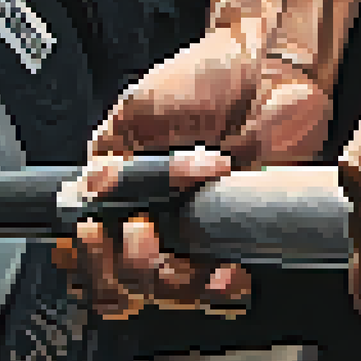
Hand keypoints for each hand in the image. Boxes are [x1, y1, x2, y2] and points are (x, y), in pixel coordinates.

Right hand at [53, 28, 330, 319]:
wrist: (270, 71)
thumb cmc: (204, 77)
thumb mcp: (140, 108)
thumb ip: (113, 156)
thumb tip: (92, 193)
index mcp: (117, 185)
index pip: (90, 241)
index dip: (90, 251)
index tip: (99, 231)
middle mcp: (152, 213)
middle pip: (125, 277)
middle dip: (130, 266)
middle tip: (145, 234)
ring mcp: (193, 228)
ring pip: (170, 288)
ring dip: (175, 282)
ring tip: (186, 256)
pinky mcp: (235, 235)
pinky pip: (221, 282)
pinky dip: (221, 286)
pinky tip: (227, 273)